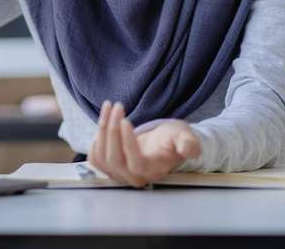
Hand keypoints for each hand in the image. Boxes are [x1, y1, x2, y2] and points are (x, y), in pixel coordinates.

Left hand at [87, 100, 201, 188]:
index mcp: (153, 171)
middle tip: (117, 106)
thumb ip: (188, 143)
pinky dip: (95, 137)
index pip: (135, 162)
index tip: (125, 120)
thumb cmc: (173, 139)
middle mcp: (134, 177)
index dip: (127, 143)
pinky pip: (95, 157)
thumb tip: (190, 149)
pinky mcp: (108, 168)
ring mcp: (119, 174)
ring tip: (110, 107)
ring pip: (102, 156)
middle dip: (112, 129)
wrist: (163, 144)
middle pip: (115, 158)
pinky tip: (104, 121)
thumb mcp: (184, 137)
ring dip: (102, 128)